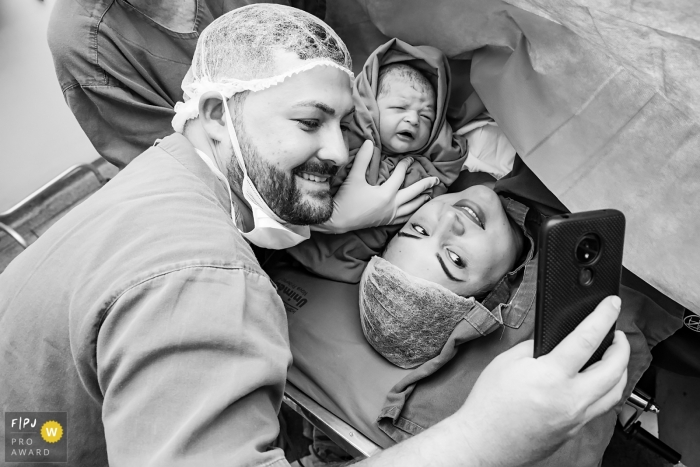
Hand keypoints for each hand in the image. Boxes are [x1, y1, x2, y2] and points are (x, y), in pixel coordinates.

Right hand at [313, 140, 438, 233]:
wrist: (337, 221)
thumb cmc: (346, 200)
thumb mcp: (354, 177)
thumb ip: (362, 159)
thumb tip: (369, 142)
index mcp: (386, 194)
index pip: (400, 176)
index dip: (405, 165)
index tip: (411, 158)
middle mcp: (392, 206)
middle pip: (413, 194)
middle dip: (425, 186)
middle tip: (436, 180)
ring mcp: (390, 215)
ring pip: (411, 208)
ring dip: (421, 200)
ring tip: (429, 196)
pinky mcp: (385, 222)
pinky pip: (404, 218)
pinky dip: (412, 213)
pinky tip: (414, 211)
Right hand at [454, 296, 629, 465]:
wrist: (483, 442)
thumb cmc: (489, 404)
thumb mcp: (507, 362)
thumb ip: (535, 347)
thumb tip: (554, 339)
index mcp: (551, 375)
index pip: (587, 338)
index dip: (604, 317)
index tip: (613, 304)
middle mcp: (570, 398)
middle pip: (615, 368)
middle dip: (622, 347)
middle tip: (617, 335)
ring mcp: (575, 418)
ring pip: (615, 391)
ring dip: (620, 370)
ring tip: (613, 357)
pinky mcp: (574, 431)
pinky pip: (600, 407)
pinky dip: (605, 389)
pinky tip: (595, 382)